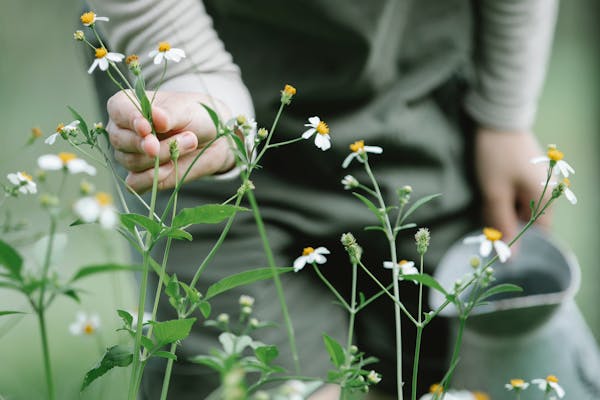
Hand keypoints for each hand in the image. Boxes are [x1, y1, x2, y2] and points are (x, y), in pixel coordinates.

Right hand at [106, 90, 234, 192]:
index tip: (146, 127)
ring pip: (132, 162)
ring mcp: (129, 154)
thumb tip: (156, 117)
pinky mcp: (140, 176)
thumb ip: (169, 115)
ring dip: (162, 157)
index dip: (130, 119)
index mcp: (127, 105)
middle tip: (180, 138)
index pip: (118, 110)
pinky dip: (151, 178)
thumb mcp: (186, 110)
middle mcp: (123, 131)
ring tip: (190, 143)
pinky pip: (134, 184)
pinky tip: (170, 168)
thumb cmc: (194, 116)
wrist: (212, 137)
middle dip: (148, 143)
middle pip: (121, 140)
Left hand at [475, 127, 550, 241]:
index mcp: (546, 199)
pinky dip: (503, 197)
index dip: (519, 240)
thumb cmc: (496, 158)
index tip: (498, 241)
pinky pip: (516, 194)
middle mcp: (548, 191)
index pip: (538, 234)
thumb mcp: (494, 193)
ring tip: (487, 199)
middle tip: (486, 216)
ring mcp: (538, 181)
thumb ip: (502, 225)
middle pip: (527, 220)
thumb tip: (510, 256)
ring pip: (519, 207)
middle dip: (506, 222)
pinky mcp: (527, 173)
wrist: (496, 119)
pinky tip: (490, 190)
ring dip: (502, 208)